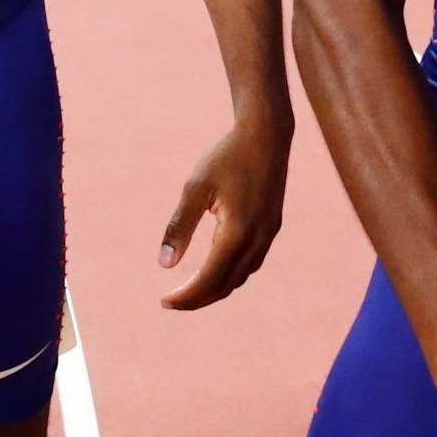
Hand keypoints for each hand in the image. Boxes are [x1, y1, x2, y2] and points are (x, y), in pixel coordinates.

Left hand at [157, 108, 290, 309]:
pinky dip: (231, 274)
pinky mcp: (272, 227)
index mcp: (237, 231)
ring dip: (216, 289)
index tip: (165, 301)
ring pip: (241, 276)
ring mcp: (268, 234)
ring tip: (191, 290)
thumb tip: (164, 264)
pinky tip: (216, 269)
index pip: (209, 278)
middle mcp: (257, 239)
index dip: (187, 296)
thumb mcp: (196, 187)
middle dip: (199, 298)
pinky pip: (251, 263)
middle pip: (226, 284)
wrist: (267, 134)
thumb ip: (180, 226)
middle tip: (172, 302)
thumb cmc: (227, 157)